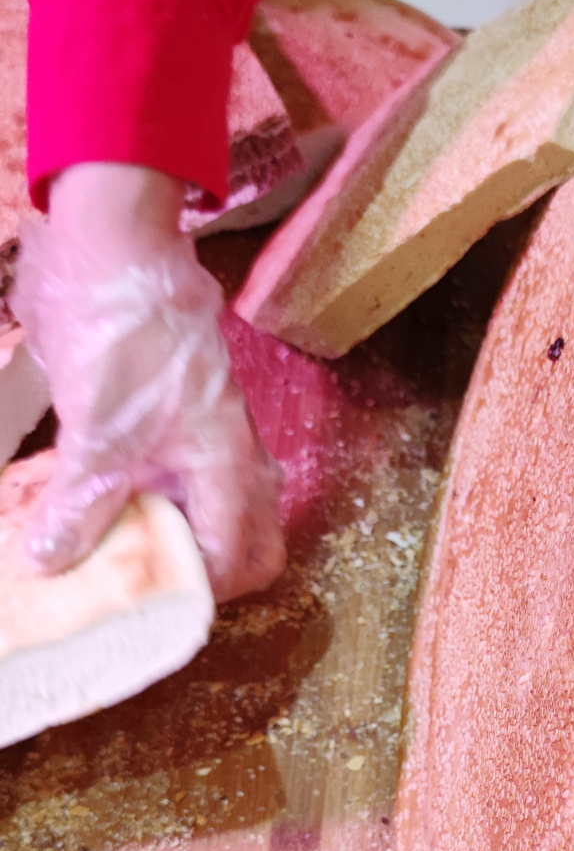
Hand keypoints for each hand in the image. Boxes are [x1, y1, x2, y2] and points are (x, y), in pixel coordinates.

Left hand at [14, 163, 285, 603]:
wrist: (110, 240)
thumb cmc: (123, 333)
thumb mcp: (97, 433)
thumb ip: (82, 503)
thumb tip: (53, 562)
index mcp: (226, 462)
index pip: (243, 555)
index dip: (207, 593)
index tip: (151, 610)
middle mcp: (225, 450)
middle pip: (240, 536)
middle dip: (198, 570)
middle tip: (138, 586)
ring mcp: (197, 427)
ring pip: (201, 502)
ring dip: (161, 531)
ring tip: (105, 549)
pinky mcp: (162, 406)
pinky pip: (163, 469)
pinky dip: (133, 493)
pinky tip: (82, 497)